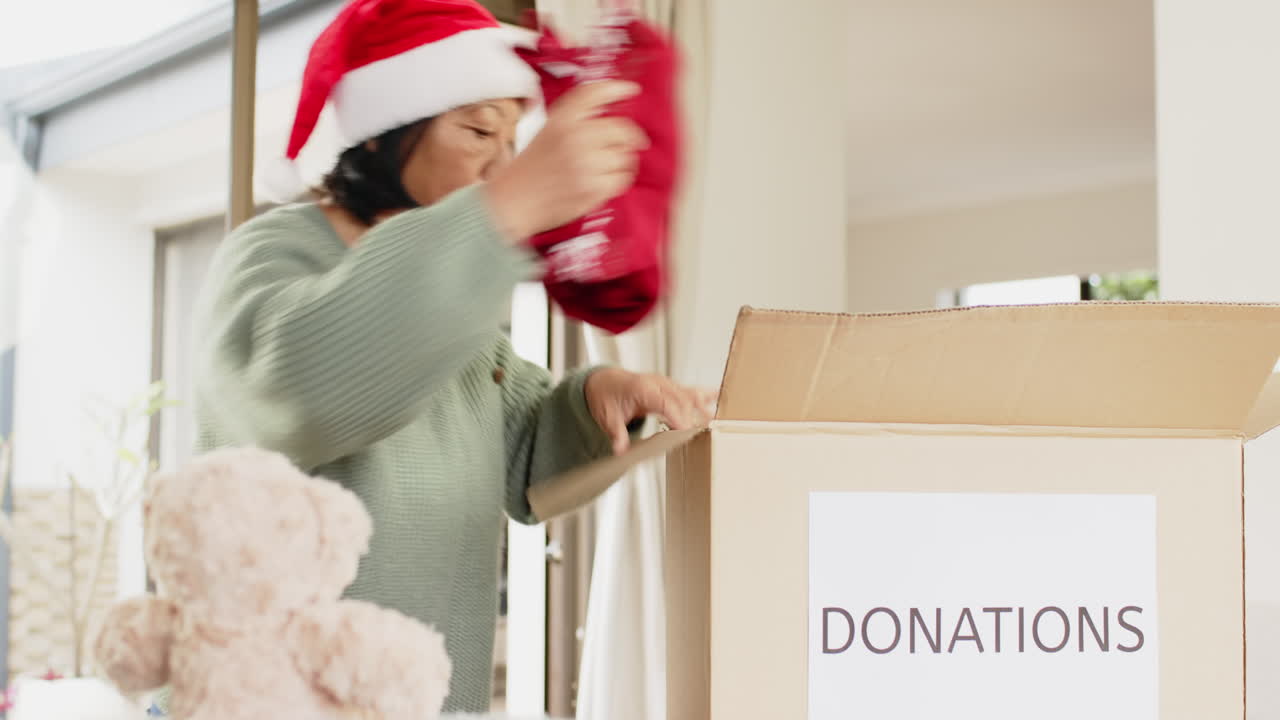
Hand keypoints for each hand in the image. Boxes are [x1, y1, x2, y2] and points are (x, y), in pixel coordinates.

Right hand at [485, 80, 647, 239]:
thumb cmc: (530, 169)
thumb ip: (576, 119)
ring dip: (621, 159)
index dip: (617, 89)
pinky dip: (618, 178)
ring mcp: (586, 164)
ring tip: (607, 165)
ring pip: (625, 155)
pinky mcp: (593, 188)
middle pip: (621, 128)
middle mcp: (576, 137)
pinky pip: (622, 178)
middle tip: (628, 142)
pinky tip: (605, 179)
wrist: (512, 202)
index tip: (631, 90)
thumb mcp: (548, 131)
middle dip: (629, 136)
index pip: (595, 93)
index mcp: (561, 119)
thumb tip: (612, 111)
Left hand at [585, 368, 716, 454]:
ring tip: (715, 420)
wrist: (602, 382)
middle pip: (681, 400)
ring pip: (688, 394)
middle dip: (693, 417)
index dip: (678, 417)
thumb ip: (617, 434)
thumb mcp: (607, 417)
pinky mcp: (668, 387)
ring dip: (702, 407)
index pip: (666, 403)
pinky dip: (703, 393)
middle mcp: (657, 384)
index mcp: (642, 389)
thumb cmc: (606, 396)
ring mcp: (664, 384)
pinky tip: (718, 395)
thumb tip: (620, 450)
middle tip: (703, 434)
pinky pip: (688, 389)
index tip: (687, 432)